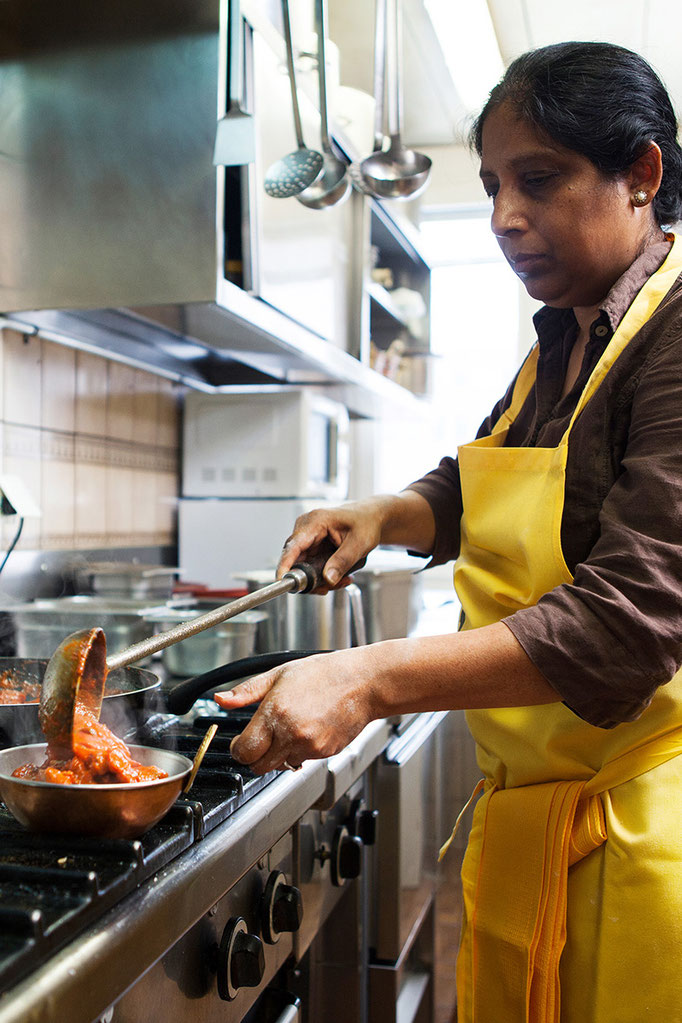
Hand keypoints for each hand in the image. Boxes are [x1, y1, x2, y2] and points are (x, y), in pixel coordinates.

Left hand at [214, 647, 380, 773]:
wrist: (362, 682)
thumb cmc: (324, 673)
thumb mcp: (278, 674)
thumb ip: (246, 692)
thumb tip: (221, 700)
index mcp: (275, 712)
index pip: (244, 750)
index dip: (238, 749)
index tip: (241, 742)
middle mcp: (291, 733)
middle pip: (258, 766)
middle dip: (256, 755)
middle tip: (262, 739)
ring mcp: (309, 746)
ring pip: (280, 766)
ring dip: (279, 754)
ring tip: (291, 728)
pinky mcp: (324, 753)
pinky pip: (302, 761)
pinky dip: (300, 751)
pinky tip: (308, 729)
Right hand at [277, 500, 385, 592]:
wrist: (371, 518)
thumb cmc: (366, 523)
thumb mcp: (359, 544)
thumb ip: (342, 562)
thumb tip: (328, 579)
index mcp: (316, 521)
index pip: (293, 545)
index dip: (285, 565)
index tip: (283, 581)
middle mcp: (306, 528)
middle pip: (296, 560)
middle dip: (311, 579)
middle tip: (330, 587)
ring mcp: (307, 537)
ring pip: (303, 566)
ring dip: (319, 579)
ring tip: (341, 580)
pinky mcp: (311, 546)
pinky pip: (310, 565)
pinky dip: (322, 574)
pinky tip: (338, 576)